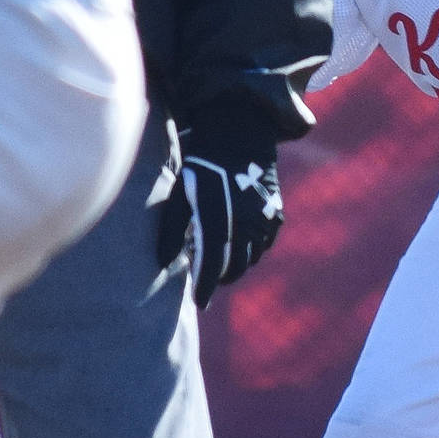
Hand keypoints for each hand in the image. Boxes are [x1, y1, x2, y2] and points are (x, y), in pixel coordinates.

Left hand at [156, 126, 285, 306]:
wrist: (238, 135)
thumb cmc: (201, 165)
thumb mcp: (180, 194)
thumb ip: (172, 230)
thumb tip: (163, 262)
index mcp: (219, 220)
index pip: (212, 265)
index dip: (205, 287)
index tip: (199, 302)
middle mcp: (246, 224)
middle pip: (234, 267)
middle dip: (218, 277)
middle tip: (204, 278)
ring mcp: (264, 219)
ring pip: (251, 258)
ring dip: (235, 264)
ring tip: (218, 259)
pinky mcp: (275, 212)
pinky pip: (264, 244)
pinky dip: (251, 250)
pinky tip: (238, 243)